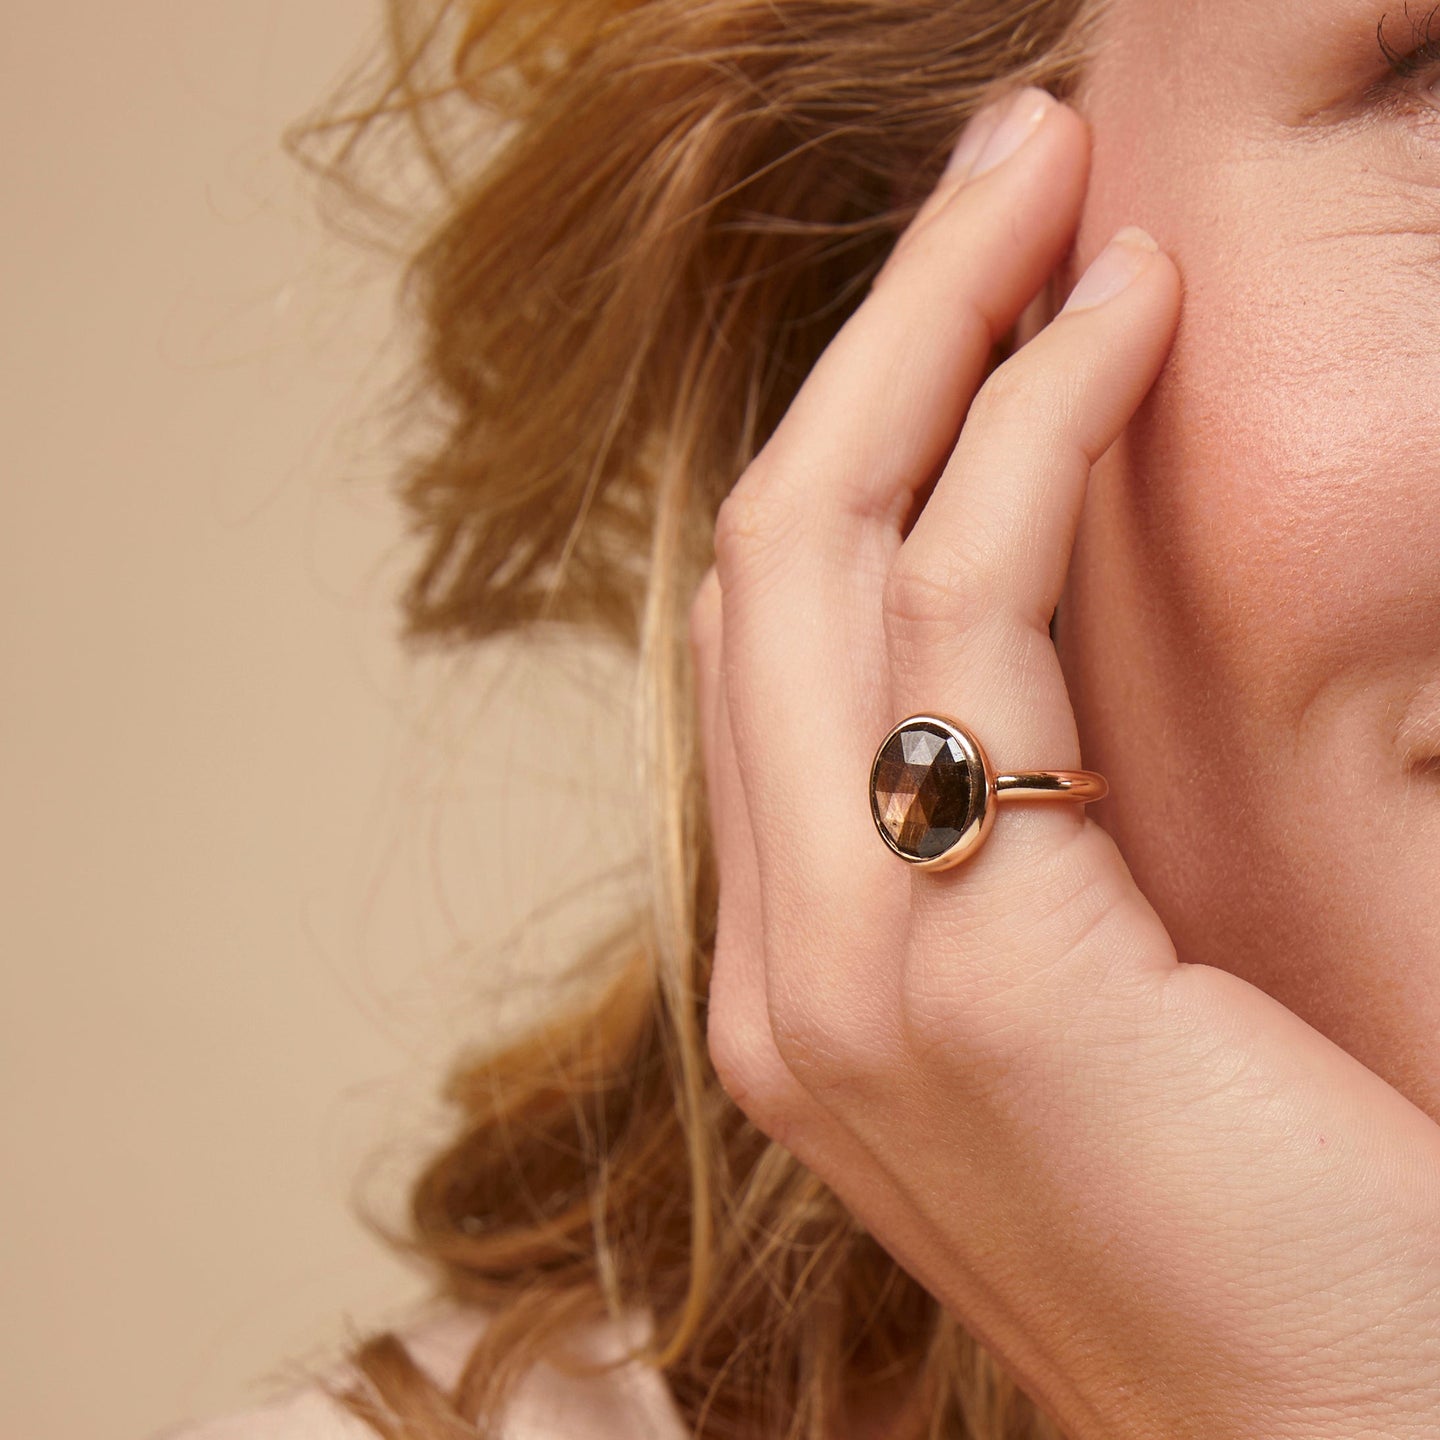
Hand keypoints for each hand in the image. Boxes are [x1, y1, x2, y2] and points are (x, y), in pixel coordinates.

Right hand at [689, 85, 1439, 1439]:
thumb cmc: (1247, 1220)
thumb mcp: (1084, 987)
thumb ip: (996, 820)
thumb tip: (1003, 609)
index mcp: (803, 968)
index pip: (782, 636)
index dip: (863, 429)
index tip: (973, 281)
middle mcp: (779, 960)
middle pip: (770, 561)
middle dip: (881, 336)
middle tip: (1001, 164)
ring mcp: (829, 973)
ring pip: (821, 560)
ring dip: (936, 342)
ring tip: (1048, 189)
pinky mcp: (941, 977)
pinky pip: (952, 627)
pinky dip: (1023, 443)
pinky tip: (1113, 326)